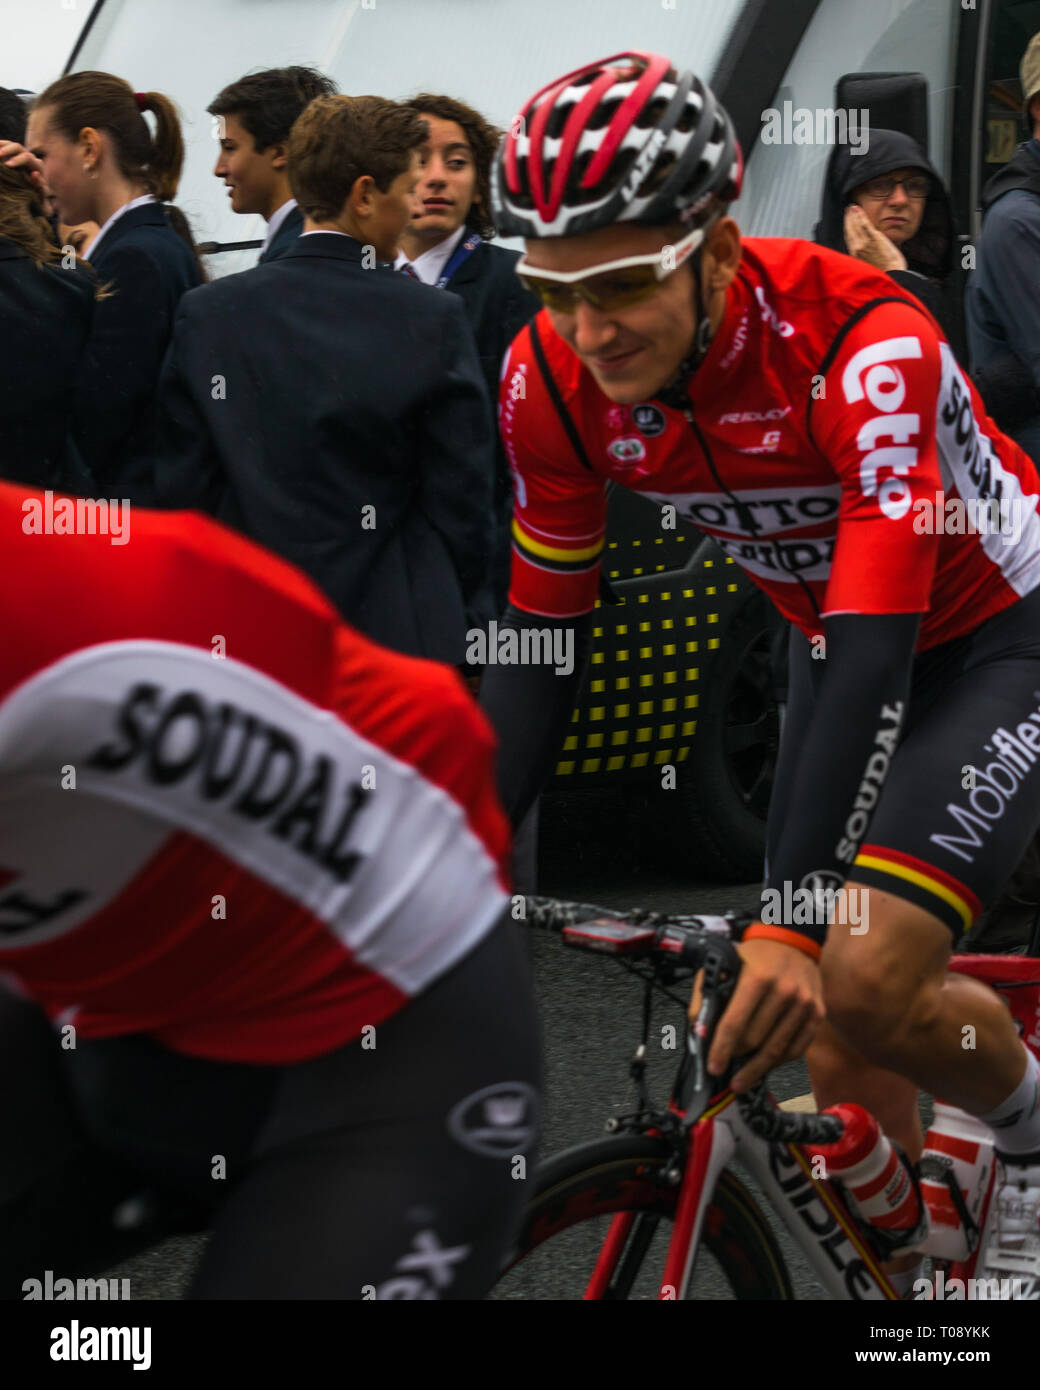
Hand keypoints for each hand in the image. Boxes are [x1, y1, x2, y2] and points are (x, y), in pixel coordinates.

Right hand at [0, 140, 45, 191]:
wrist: (37, 191)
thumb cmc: (39, 194)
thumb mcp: (41, 192)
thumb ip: (40, 186)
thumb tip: (35, 174)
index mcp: (37, 165)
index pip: (27, 158)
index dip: (17, 160)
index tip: (7, 165)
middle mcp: (29, 156)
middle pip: (17, 147)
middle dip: (7, 150)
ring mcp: (20, 153)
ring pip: (9, 144)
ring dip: (0, 146)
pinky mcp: (12, 154)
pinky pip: (4, 146)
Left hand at [689, 937, 823, 1092]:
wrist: (792, 940)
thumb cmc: (755, 955)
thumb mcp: (724, 964)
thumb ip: (707, 994)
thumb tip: (699, 1029)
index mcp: (758, 977)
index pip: (735, 1023)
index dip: (721, 1049)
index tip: (714, 1067)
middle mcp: (785, 991)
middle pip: (755, 1040)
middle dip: (736, 1056)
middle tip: (726, 1065)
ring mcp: (804, 1004)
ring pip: (776, 1050)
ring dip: (756, 1068)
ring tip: (743, 1077)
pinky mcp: (817, 1014)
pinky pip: (796, 1049)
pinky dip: (779, 1061)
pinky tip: (765, 1064)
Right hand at [844, 204, 906, 271]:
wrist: (891, 274)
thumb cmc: (883, 272)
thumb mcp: (870, 264)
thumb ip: (865, 254)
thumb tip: (864, 248)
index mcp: (856, 255)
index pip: (849, 237)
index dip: (848, 227)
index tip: (848, 219)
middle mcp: (858, 248)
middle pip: (850, 230)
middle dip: (849, 218)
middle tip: (849, 208)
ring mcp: (865, 243)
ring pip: (856, 226)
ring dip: (854, 215)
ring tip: (853, 207)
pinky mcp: (874, 238)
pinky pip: (865, 224)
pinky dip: (861, 216)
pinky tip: (859, 210)